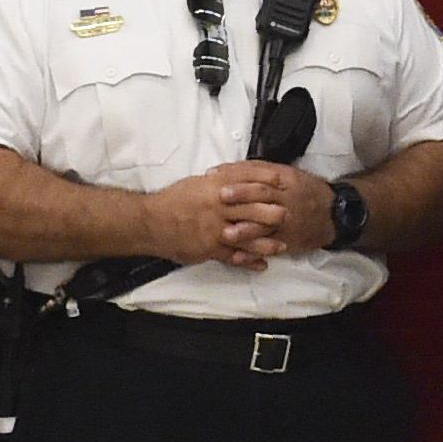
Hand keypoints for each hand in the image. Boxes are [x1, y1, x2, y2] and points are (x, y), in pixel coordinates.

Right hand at [147, 166, 294, 268]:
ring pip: (248, 235)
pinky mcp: (210, 248)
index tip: (284, 182)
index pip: (248, 180)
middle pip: (253, 208)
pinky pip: (234, 256)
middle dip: (273, 212)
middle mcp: (218, 206)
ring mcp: (216, 229)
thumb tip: (239, 176)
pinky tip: (262, 264)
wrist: (151, 222)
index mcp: (216, 187)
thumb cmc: (174, 200)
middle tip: (291, 214)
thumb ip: (220, 181)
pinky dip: (249, 261)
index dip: (267, 181)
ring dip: (267, 241)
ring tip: (283, 245)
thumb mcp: (198, 184)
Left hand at [216, 162, 336, 262]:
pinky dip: (253, 254)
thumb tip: (231, 169)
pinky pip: (270, 247)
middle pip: (263, 195)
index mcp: (286, 179)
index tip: (215, 174)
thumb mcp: (289, 175)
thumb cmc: (305, 192)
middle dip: (241, 195)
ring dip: (246, 230)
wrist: (333, 214)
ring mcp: (288, 222)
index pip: (259, 173)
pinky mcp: (288, 241)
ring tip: (226, 233)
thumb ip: (262, 171)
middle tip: (219, 196)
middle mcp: (287, 199)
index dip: (236, 173)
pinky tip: (237, 258)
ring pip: (266, 225)